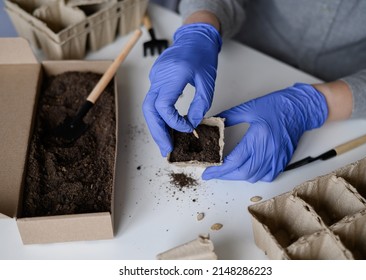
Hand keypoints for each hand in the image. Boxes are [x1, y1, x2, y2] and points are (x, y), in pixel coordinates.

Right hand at [142, 23, 221, 156]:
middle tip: (166, 149)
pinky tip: (166, 127)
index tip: (186, 129)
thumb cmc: (203, 56)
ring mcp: (155, 77)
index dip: (173, 122)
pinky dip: (158, 116)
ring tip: (165, 143)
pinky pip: (153, 101)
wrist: (195, 38)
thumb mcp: (208, 82)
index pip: (164, 106)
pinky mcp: (155, 79)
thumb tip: (191, 125)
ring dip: (156, 127)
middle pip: (150, 109)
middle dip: (157, 132)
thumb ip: (200, 105)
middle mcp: (160, 76)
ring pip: (148, 107)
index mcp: (174, 74)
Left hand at [202, 83, 328, 181]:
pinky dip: (254, 176)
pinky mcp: (282, 161)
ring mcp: (277, 158)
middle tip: (214, 173)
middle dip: (225, 176)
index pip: (234, 160)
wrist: (300, 108)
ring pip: (254, 177)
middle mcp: (268, 150)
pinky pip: (267, 176)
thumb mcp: (249, 108)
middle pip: (243, 172)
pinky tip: (247, 170)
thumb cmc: (278, 106)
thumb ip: (229, 117)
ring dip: (238, 176)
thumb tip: (215, 122)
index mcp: (258, 137)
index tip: (208, 172)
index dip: (219, 169)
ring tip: (227, 171)